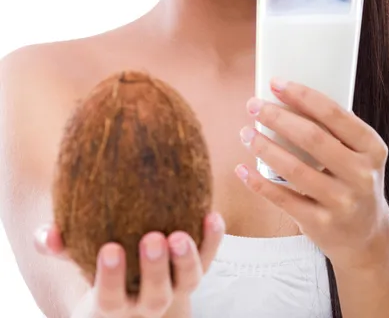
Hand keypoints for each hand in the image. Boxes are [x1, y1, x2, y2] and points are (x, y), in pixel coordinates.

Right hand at [34, 212, 224, 317]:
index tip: (110, 248)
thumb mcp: (76, 258)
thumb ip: (59, 247)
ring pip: (187, 282)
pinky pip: (208, 258)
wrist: (132, 280)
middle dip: (155, 269)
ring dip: (187, 259)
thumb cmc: (97, 264)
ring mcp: (174, 287)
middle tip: (153, 238)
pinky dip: (212, 240)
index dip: (110, 277)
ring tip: (181, 235)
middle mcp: (147, 301)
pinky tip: (212, 215)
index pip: (110, 299)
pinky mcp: (194, 270)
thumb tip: (46, 234)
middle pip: (156, 297)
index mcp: (113, 303)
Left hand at [235, 78, 388, 270]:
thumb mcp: (358, 154)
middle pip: (311, 138)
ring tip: (245, 133)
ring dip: (263, 147)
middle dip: (277, 117)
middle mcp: (361, 175)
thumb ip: (333, 130)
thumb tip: (286, 97)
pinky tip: (243, 168)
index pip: (334, 114)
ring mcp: (342, 202)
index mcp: (372, 148)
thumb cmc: (352, 181)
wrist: (365, 237)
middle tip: (253, 106)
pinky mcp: (321, 224)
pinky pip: (283, 198)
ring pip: (294, 168)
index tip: (275, 83)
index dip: (301, 95)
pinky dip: (258, 182)